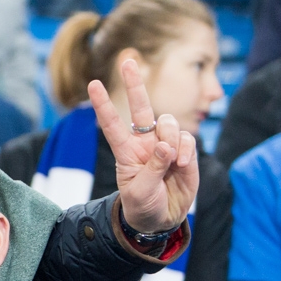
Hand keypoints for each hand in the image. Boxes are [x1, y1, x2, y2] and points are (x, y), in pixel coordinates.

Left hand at [91, 58, 198, 234]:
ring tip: (172, 162)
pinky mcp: (184, 151)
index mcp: (126, 152)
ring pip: (168, 123)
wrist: (161, 219)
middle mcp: (144, 143)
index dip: (103, 104)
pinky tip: (182, 164)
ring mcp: (165, 145)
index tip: (93, 84)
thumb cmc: (143, 206)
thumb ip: (152, 168)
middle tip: (127, 60)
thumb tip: (164, 145)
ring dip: (171, 138)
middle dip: (135, 84)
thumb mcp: (141, 192)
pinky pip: (187, 138)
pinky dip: (186, 149)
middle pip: (141, 108)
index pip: (112, 124)